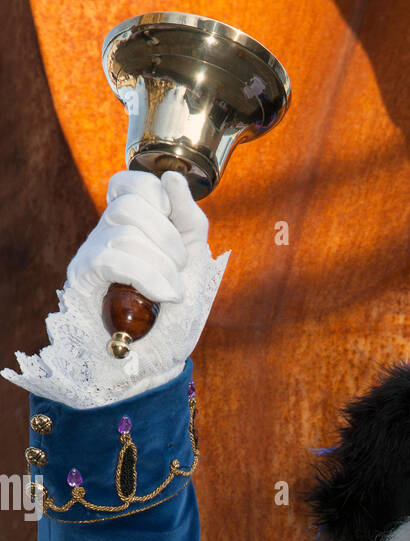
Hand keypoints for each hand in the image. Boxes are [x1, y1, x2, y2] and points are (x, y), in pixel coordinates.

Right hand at [66, 169, 209, 304]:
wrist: (156, 362)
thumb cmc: (173, 316)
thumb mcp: (194, 263)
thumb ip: (190, 219)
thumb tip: (173, 177)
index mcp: (129, 226)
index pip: (129, 183)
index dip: (157, 195)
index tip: (176, 226)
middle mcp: (105, 234)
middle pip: (129, 204)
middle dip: (167, 236)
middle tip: (181, 267)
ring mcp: (90, 255)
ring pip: (124, 231)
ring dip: (162, 264)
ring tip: (174, 293)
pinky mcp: (83, 280)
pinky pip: (112, 258)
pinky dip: (147, 275)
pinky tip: (164, 295)